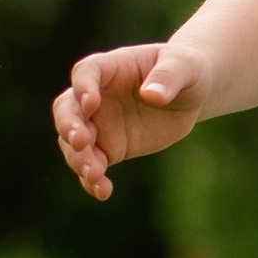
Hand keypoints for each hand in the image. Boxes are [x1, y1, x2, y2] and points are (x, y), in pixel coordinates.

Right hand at [51, 39, 207, 200]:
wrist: (190, 95)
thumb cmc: (186, 69)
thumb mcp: (185, 66)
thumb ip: (168, 76)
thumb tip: (152, 95)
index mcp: (112, 67)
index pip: (87, 72)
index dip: (83, 87)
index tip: (90, 103)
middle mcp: (97, 96)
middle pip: (68, 109)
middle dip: (69, 126)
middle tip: (81, 142)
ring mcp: (100, 124)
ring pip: (74, 143)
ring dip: (79, 159)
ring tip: (94, 175)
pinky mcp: (110, 148)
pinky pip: (93, 165)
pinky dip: (93, 180)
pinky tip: (102, 192)